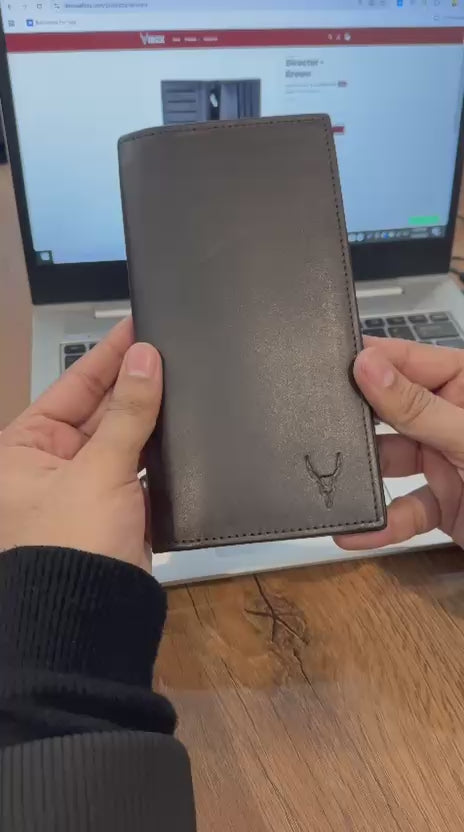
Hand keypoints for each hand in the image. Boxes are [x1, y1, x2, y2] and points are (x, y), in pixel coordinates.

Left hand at [0, 318, 161, 570]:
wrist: (86, 620)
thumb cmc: (73, 537)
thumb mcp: (98, 468)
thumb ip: (127, 412)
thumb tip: (146, 356)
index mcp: (23, 447)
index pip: (71, 386)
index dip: (106, 356)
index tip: (139, 327)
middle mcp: (48, 462)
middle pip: (97, 411)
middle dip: (132, 386)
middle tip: (172, 352)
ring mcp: (82, 487)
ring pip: (120, 440)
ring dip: (148, 419)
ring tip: (185, 382)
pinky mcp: (113, 510)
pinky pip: (135, 470)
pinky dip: (156, 453)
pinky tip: (184, 430)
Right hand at [336, 336, 463, 550]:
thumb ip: (418, 407)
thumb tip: (370, 368)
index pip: (412, 360)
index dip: (374, 360)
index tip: (334, 364)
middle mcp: (453, 420)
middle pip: (393, 412)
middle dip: (359, 423)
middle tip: (320, 425)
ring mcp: (447, 462)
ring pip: (392, 463)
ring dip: (365, 477)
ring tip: (334, 480)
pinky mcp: (443, 504)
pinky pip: (403, 509)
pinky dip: (381, 522)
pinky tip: (356, 530)